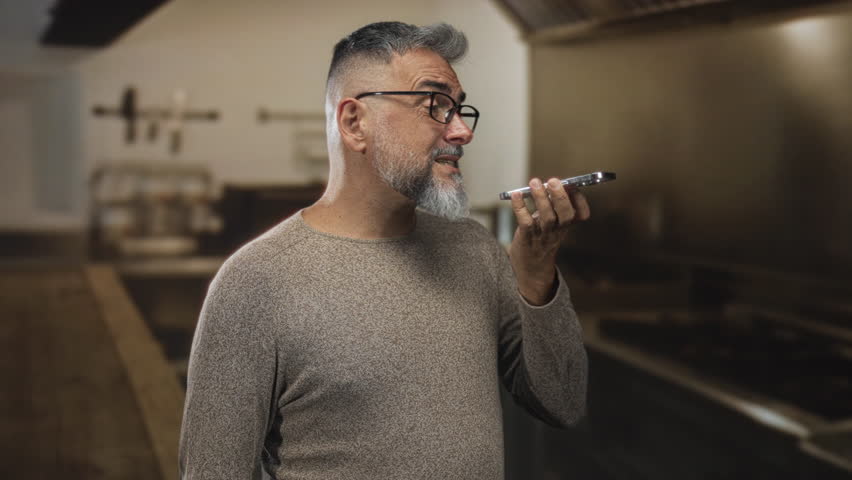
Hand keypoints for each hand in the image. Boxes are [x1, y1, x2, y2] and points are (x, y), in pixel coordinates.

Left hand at [509, 177, 590, 304]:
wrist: (531, 269)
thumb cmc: (540, 239)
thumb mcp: (552, 224)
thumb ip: (552, 206)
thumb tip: (548, 184)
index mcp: (566, 225)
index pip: (581, 215)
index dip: (580, 200)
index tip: (574, 186)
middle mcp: (558, 231)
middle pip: (565, 215)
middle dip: (561, 197)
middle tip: (554, 181)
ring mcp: (543, 236)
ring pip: (547, 218)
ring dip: (541, 199)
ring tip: (535, 182)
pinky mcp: (527, 239)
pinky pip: (525, 222)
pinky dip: (520, 207)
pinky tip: (516, 195)